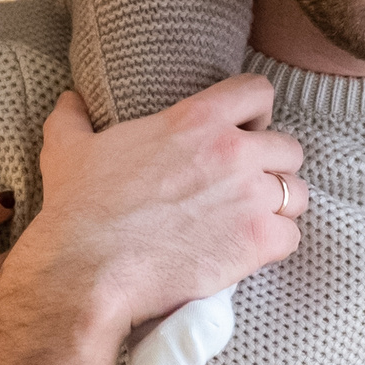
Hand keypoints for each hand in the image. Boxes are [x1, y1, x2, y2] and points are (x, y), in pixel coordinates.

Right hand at [0, 79, 306, 364]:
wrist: (87, 271)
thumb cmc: (78, 209)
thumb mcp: (67, 149)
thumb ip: (74, 117)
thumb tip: (71, 100)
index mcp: (195, 119)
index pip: (257, 92)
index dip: (256, 112)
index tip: (244, 132)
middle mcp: (232, 151)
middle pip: (287, 148)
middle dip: (272, 168)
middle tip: (246, 189)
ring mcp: (249, 197)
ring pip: (296, 194)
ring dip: (279, 208)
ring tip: (251, 223)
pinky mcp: (257, 242)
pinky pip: (291, 237)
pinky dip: (275, 246)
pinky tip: (249, 253)